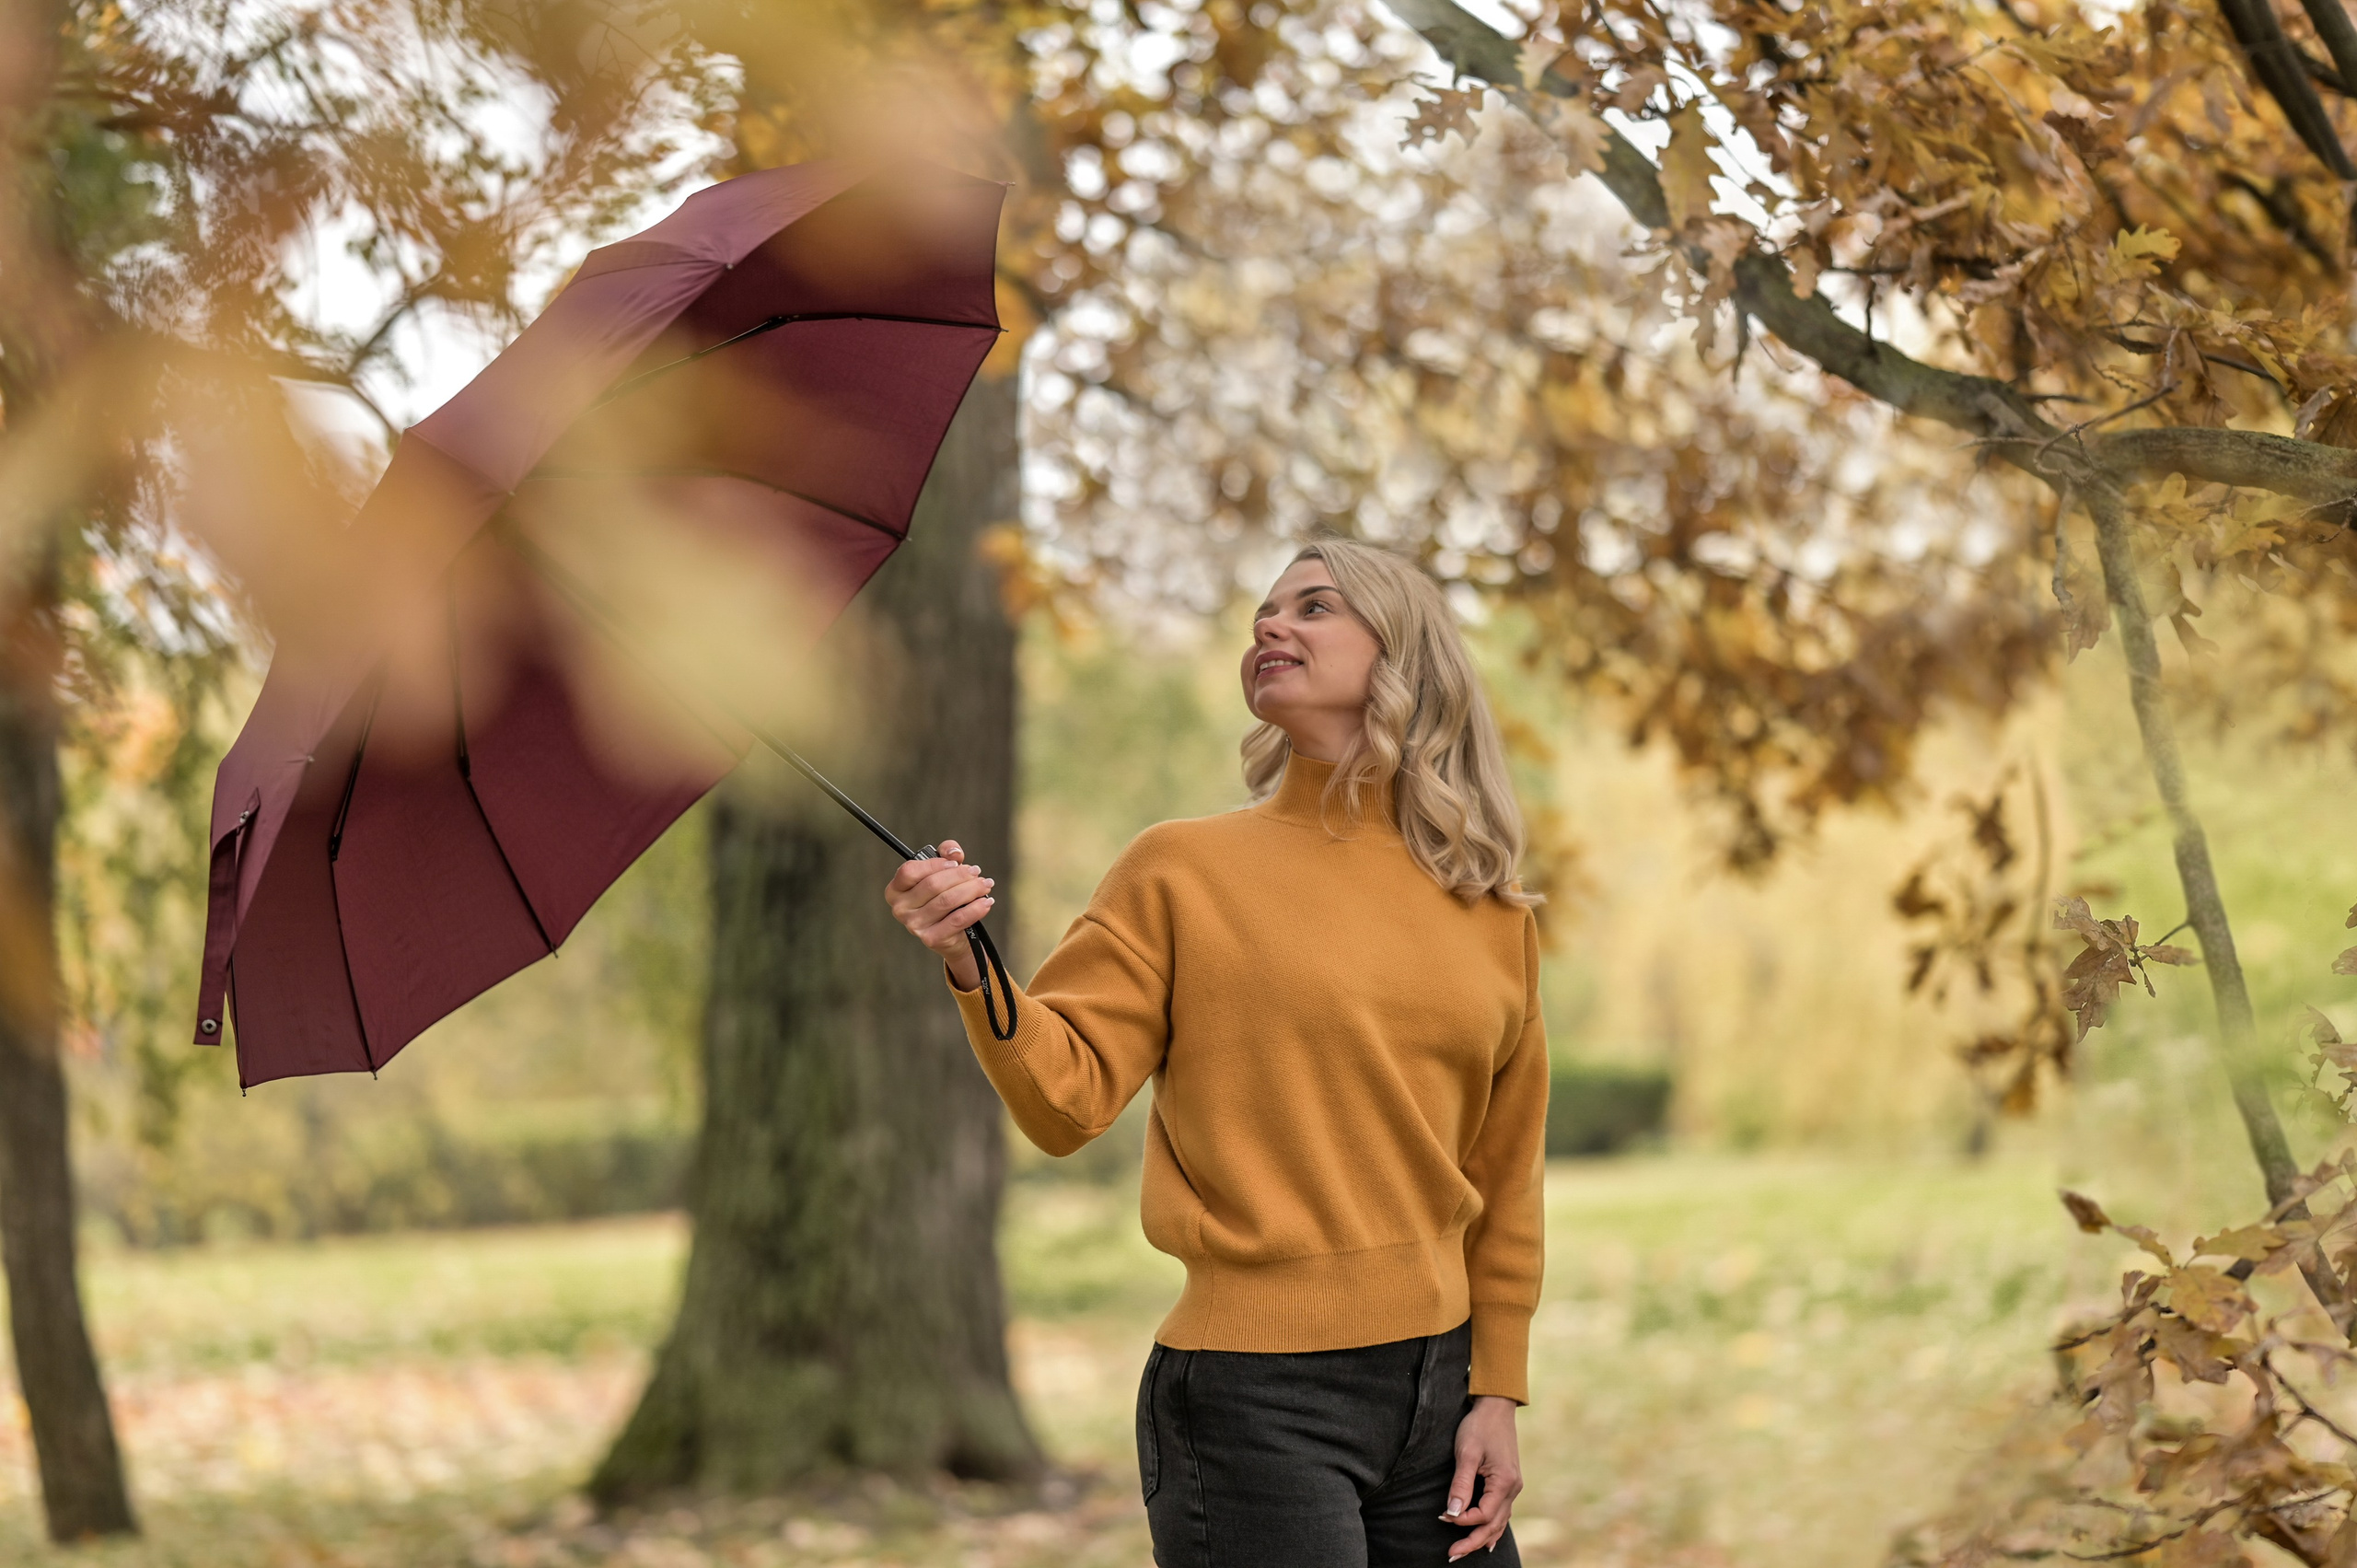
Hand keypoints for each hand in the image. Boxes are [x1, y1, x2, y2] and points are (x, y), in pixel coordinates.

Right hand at [884, 838, 991, 990]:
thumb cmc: (942, 898)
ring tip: (985, 885)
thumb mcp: (941, 873)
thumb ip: (945, 854)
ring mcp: (914, 925)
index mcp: (896, 890)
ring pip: (947, 900)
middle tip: (976, 871)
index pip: (909, 871)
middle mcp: (901, 909)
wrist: (950, 936)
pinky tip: (986, 902)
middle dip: (960, 875)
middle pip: (932, 885)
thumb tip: (954, 852)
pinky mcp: (932, 938)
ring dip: (971, 889)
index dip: (933, 864)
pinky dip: (976, 909)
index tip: (955, 863)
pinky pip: (958, 919)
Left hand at [1441, 1395, 1521, 1558]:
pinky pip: (1502, 1513)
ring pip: (1499, 1522)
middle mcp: (1513, 1488)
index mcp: (1505, 1481)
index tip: (1443, 1518)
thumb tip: (1453, 1513)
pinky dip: (1492, 1528)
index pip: (1483, 1514)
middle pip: (1493, 1525)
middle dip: (1472, 1541)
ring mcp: (1512, 1487)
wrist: (1496, 1407)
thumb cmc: (1479, 1426)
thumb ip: (1461, 1484)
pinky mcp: (1508, 1483)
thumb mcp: (1466, 1453)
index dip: (1463, 1521)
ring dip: (1481, 1538)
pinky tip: (1487, 1540)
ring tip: (1462, 1551)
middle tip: (1451, 1555)